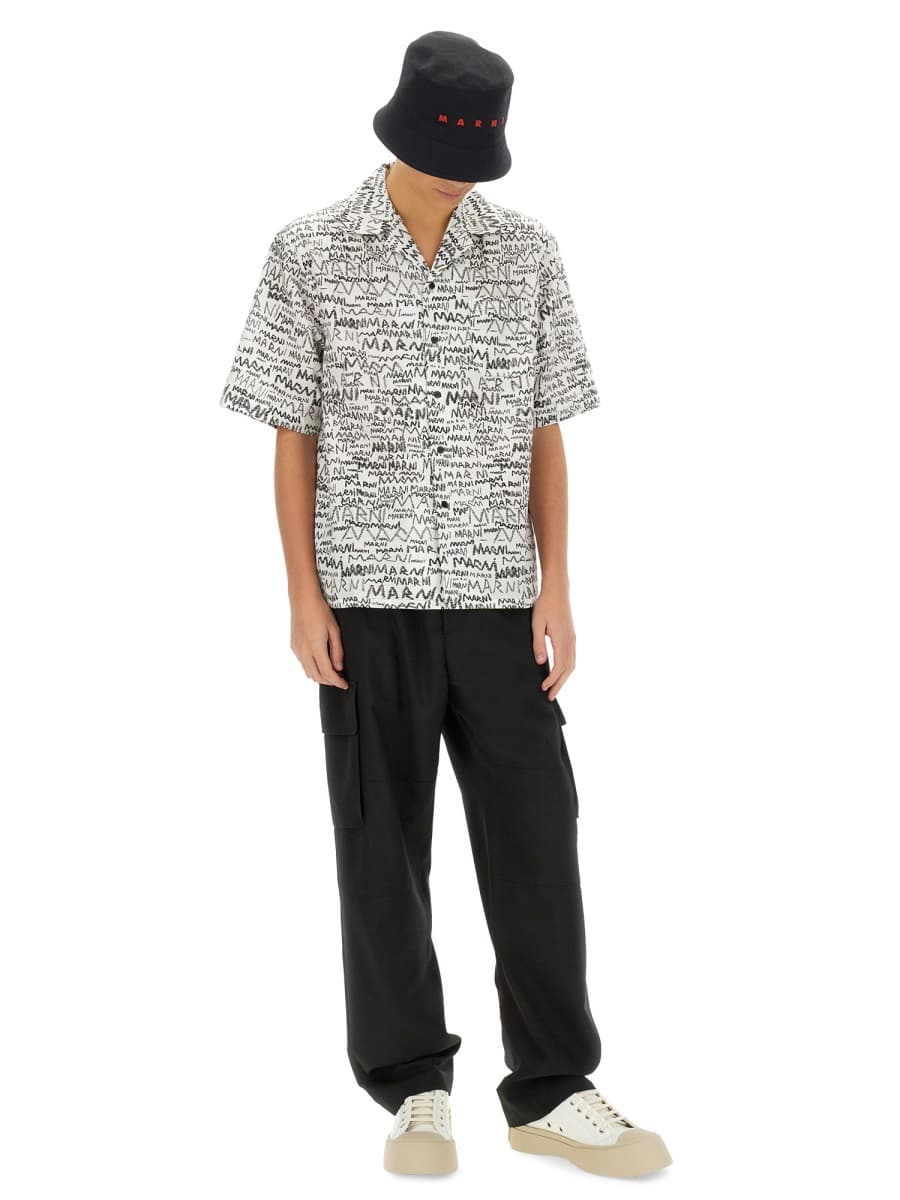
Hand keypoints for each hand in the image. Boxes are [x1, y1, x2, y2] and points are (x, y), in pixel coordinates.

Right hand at [290, 591, 347, 686]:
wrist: (303, 600)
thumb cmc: (320, 611)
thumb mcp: (334, 630)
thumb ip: (337, 651)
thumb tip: (339, 667)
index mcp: (315, 647)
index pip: (327, 673)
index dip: (337, 682)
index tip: (344, 684)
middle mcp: (303, 651)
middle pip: (316, 676)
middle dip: (329, 682)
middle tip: (340, 680)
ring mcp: (297, 649)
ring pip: (308, 672)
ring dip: (320, 676)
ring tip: (332, 673)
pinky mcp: (294, 646)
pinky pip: (303, 664)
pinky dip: (312, 669)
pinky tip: (320, 664)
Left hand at [531, 587, 574, 701]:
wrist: (557, 591)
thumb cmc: (545, 605)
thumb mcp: (537, 624)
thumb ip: (538, 644)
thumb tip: (540, 662)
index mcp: (562, 640)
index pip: (559, 666)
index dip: (552, 680)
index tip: (544, 688)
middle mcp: (570, 641)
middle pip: (568, 670)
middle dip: (559, 684)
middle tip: (550, 697)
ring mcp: (572, 639)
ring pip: (571, 665)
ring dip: (564, 678)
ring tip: (554, 688)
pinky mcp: (571, 636)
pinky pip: (571, 658)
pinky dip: (567, 669)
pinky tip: (560, 673)